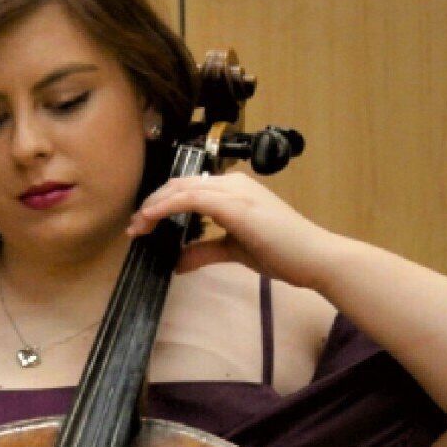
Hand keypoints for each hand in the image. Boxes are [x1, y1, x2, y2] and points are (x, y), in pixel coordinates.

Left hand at [125, 171, 342, 287]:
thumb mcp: (234, 251)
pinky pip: (192, 198)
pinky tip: (151, 218)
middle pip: (180, 185)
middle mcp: (233, 183)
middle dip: (152, 204)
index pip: (189, 190)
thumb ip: (205, 252)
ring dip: (154, 206)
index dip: (162, 204)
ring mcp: (235, 191)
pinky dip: (167, 207)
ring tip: (137, 225)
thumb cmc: (283, 253)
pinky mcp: (235, 204)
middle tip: (133, 227)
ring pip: (182, 188)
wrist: (314, 257)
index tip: (143, 225)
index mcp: (234, 190)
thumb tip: (177, 262)